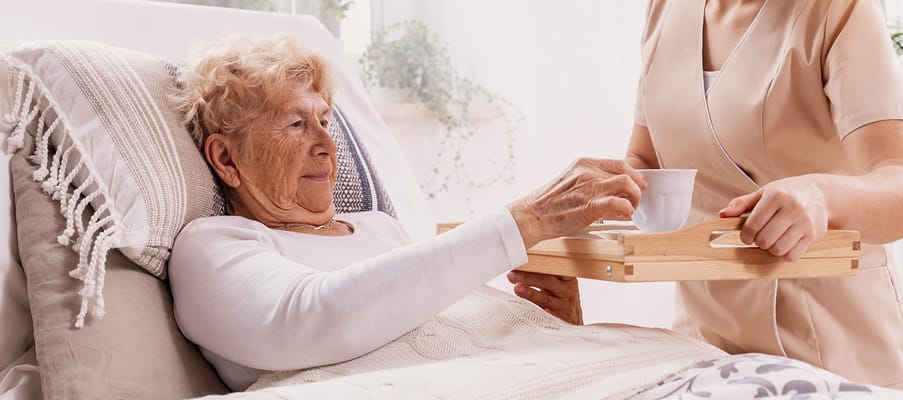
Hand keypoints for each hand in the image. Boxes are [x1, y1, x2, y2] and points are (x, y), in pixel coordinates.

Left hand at [507, 271, 582, 324]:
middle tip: (512, 275)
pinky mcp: (560, 320)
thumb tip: (518, 268)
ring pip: (546, 298)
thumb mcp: (557, 284)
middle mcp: (567, 290)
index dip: (538, 264)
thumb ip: (542, 275)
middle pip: (547, 281)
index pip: (555, 267)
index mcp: (567, 278)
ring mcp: (564, 306)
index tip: (523, 261)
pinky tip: (530, 309)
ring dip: (529, 293)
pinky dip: (540, 312)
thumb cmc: (560, 298)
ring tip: (517, 288)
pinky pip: (548, 316)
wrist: (572, 320)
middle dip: (528, 277)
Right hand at [508, 158, 645, 247]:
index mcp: (583, 164)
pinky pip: (618, 203)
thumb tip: (612, 192)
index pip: (618, 163)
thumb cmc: (549, 203)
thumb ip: (591, 182)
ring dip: (634, 198)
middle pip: (625, 174)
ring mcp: (589, 188)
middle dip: (636, 189)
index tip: (638, 183)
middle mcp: (588, 173)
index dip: (633, 174)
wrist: (532, 215)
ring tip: (631, 209)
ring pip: (626, 184)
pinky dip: (626, 209)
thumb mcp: (571, 182)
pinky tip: (624, 215)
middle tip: (635, 200)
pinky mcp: (590, 206)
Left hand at [719, 175, 827, 260]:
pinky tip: (784, 244)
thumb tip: (723, 215)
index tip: (746, 236)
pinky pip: (793, 255)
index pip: (752, 225)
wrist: (819, 194)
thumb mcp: (763, 192)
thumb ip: (741, 204)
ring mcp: (805, 222)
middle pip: (764, 240)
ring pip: (778, 249)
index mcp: (776, 196)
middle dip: (757, 242)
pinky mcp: (813, 234)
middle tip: (759, 238)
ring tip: (772, 240)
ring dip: (771, 249)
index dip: (745, 236)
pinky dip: (784, 254)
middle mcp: (792, 208)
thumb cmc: (786, 193)